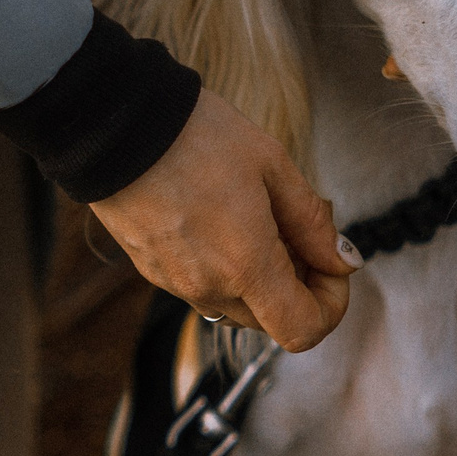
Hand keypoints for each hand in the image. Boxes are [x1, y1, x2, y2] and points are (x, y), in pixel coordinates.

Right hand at [89, 90, 360, 351]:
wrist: (114, 125)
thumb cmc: (196, 136)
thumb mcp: (272, 165)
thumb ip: (312, 223)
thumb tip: (341, 261)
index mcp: (246, 266)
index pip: (303, 330)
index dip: (329, 305)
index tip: (329, 265)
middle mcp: (209, 288)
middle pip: (271, 319)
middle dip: (295, 282)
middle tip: (294, 225)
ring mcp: (175, 283)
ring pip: (236, 303)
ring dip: (258, 275)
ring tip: (254, 215)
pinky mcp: (151, 270)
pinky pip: (202, 285)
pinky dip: (222, 266)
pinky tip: (218, 215)